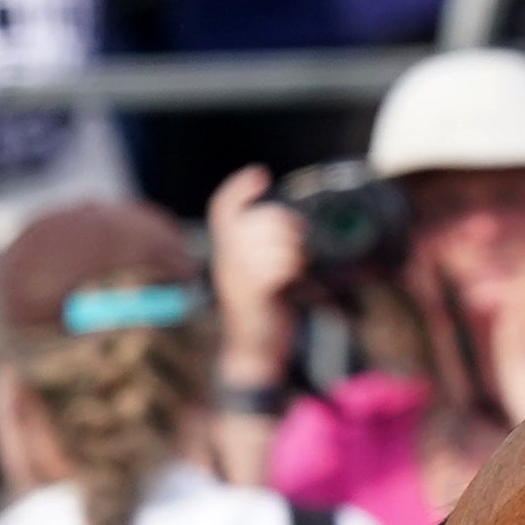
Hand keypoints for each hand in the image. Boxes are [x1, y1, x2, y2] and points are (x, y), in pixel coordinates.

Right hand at [207, 163, 309, 384]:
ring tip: (301, 259)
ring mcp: (237, 281)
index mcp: (229, 253)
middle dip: (280, 221)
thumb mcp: (265, 273)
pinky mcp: (253, 298)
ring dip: (289, 246)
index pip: (223, 211)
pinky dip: (289, 265)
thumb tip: (298, 228)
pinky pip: (270, 270)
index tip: (260, 174)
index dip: (238, 189)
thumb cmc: (266, 308)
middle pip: (250, 222)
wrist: (256, 351)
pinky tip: (297, 273)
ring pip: (261, 245)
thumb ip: (272, 249)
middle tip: (300, 236)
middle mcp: (227, 263)